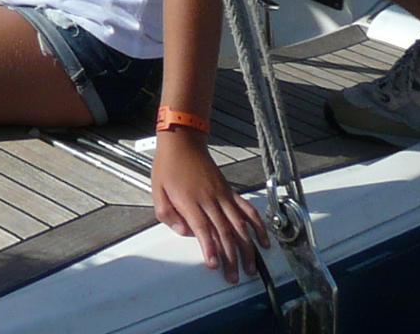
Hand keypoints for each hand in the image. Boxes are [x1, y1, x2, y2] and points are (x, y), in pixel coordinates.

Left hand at [151, 135, 267, 282]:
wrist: (183, 143)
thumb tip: (184, 232)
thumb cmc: (168, 166)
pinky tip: (264, 241)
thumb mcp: (156, 190)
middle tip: (234, 277)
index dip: (210, 248)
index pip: (203, 229)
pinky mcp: (231, 192)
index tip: (215, 265)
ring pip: (240, 225)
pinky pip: (248, 210)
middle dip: (231, 258)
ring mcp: (223, 195)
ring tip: (250, 267)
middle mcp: (210, 199)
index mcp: (190, 200)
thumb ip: (166, 214)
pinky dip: (258, 226)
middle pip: (225, 232)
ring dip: (247, 248)